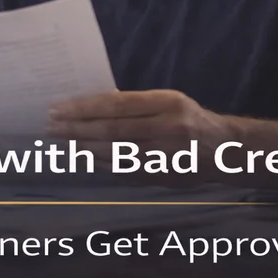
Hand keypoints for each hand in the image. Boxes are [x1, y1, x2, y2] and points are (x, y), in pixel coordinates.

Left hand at [47, 89, 233, 162]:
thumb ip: (134, 105)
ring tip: (61, 143)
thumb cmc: (188, 118)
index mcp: (168, 102)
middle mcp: (168, 128)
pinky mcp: (162, 176)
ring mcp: (165, 155)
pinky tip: (82, 158)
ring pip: (114, 152)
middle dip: (76, 129)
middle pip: (112, 130)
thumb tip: (89, 108)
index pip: (115, 104)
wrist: (226, 150)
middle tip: (51, 127)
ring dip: (83, 148)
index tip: (58, 109)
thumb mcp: (168, 101)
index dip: (83, 108)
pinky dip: (99, 163)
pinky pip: (123, 169)